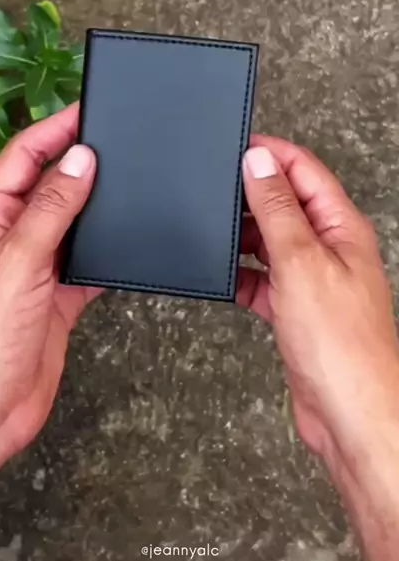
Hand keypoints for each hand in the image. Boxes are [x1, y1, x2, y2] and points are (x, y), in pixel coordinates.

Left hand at [0, 103, 97, 463]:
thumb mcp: (18, 261)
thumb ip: (52, 210)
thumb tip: (81, 161)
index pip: (23, 157)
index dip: (54, 130)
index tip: (90, 110)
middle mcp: (12, 237)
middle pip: (51, 185)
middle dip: (81, 162)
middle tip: (121, 140)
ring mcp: (36, 267)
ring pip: (73, 222)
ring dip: (98, 205)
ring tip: (132, 181)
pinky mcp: (59, 296)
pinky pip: (89, 262)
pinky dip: (109, 251)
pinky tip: (130, 241)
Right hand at [238, 136, 398, 462]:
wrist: (350, 414)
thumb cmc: (341, 345)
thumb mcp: (300, 261)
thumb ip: (278, 209)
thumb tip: (259, 162)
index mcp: (341, 227)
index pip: (305, 170)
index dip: (271, 153)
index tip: (233, 146)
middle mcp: (331, 249)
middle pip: (288, 203)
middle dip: (252, 193)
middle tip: (214, 188)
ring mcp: (314, 280)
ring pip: (272, 242)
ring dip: (244, 235)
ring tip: (212, 230)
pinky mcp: (297, 310)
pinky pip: (264, 280)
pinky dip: (242, 276)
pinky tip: (222, 277)